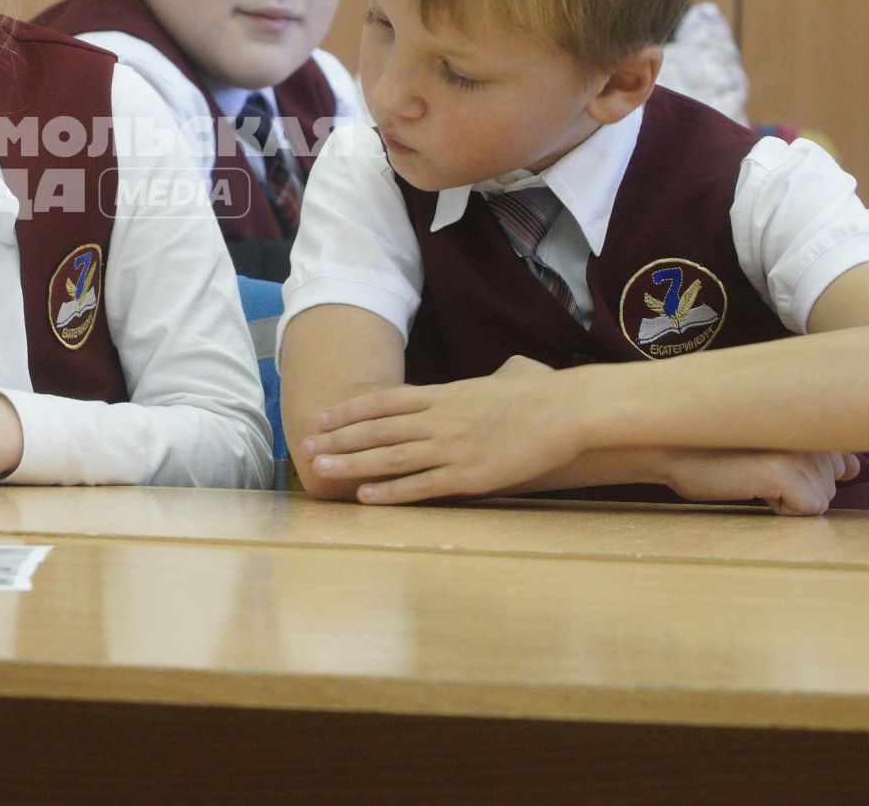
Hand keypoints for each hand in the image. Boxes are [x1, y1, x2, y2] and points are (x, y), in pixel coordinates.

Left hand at [300, 356, 580, 503]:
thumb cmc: (542, 394)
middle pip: (376, 429)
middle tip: (305, 447)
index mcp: (443, 395)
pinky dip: (390, 493)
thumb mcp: (511, 377)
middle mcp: (438, 420)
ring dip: (351, 465)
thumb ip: (498, 377)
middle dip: (337, 440)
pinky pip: (421, 485)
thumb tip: (512, 371)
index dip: (349, 410)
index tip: (323, 417)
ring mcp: (450, 448)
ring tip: (321, 470)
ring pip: (389, 457)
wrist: (564, 412)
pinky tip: (365, 497)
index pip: (383, 401)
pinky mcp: (467, 476)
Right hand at [662, 448, 857, 515]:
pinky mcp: (787, 473)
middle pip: (829, 485)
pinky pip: (808, 510)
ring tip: (752, 478)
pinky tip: (755, 490)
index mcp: (806, 418)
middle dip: (798, 488)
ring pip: (821, 499)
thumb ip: (812, 453)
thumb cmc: (712, 451)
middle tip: (756, 471)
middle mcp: (808, 430)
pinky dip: (784, 509)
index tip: (776, 468)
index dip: (811, 474)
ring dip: (790, 498)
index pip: (841, 461)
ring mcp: (800, 450)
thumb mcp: (768, 446)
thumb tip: (853, 468)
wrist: (670, 449)